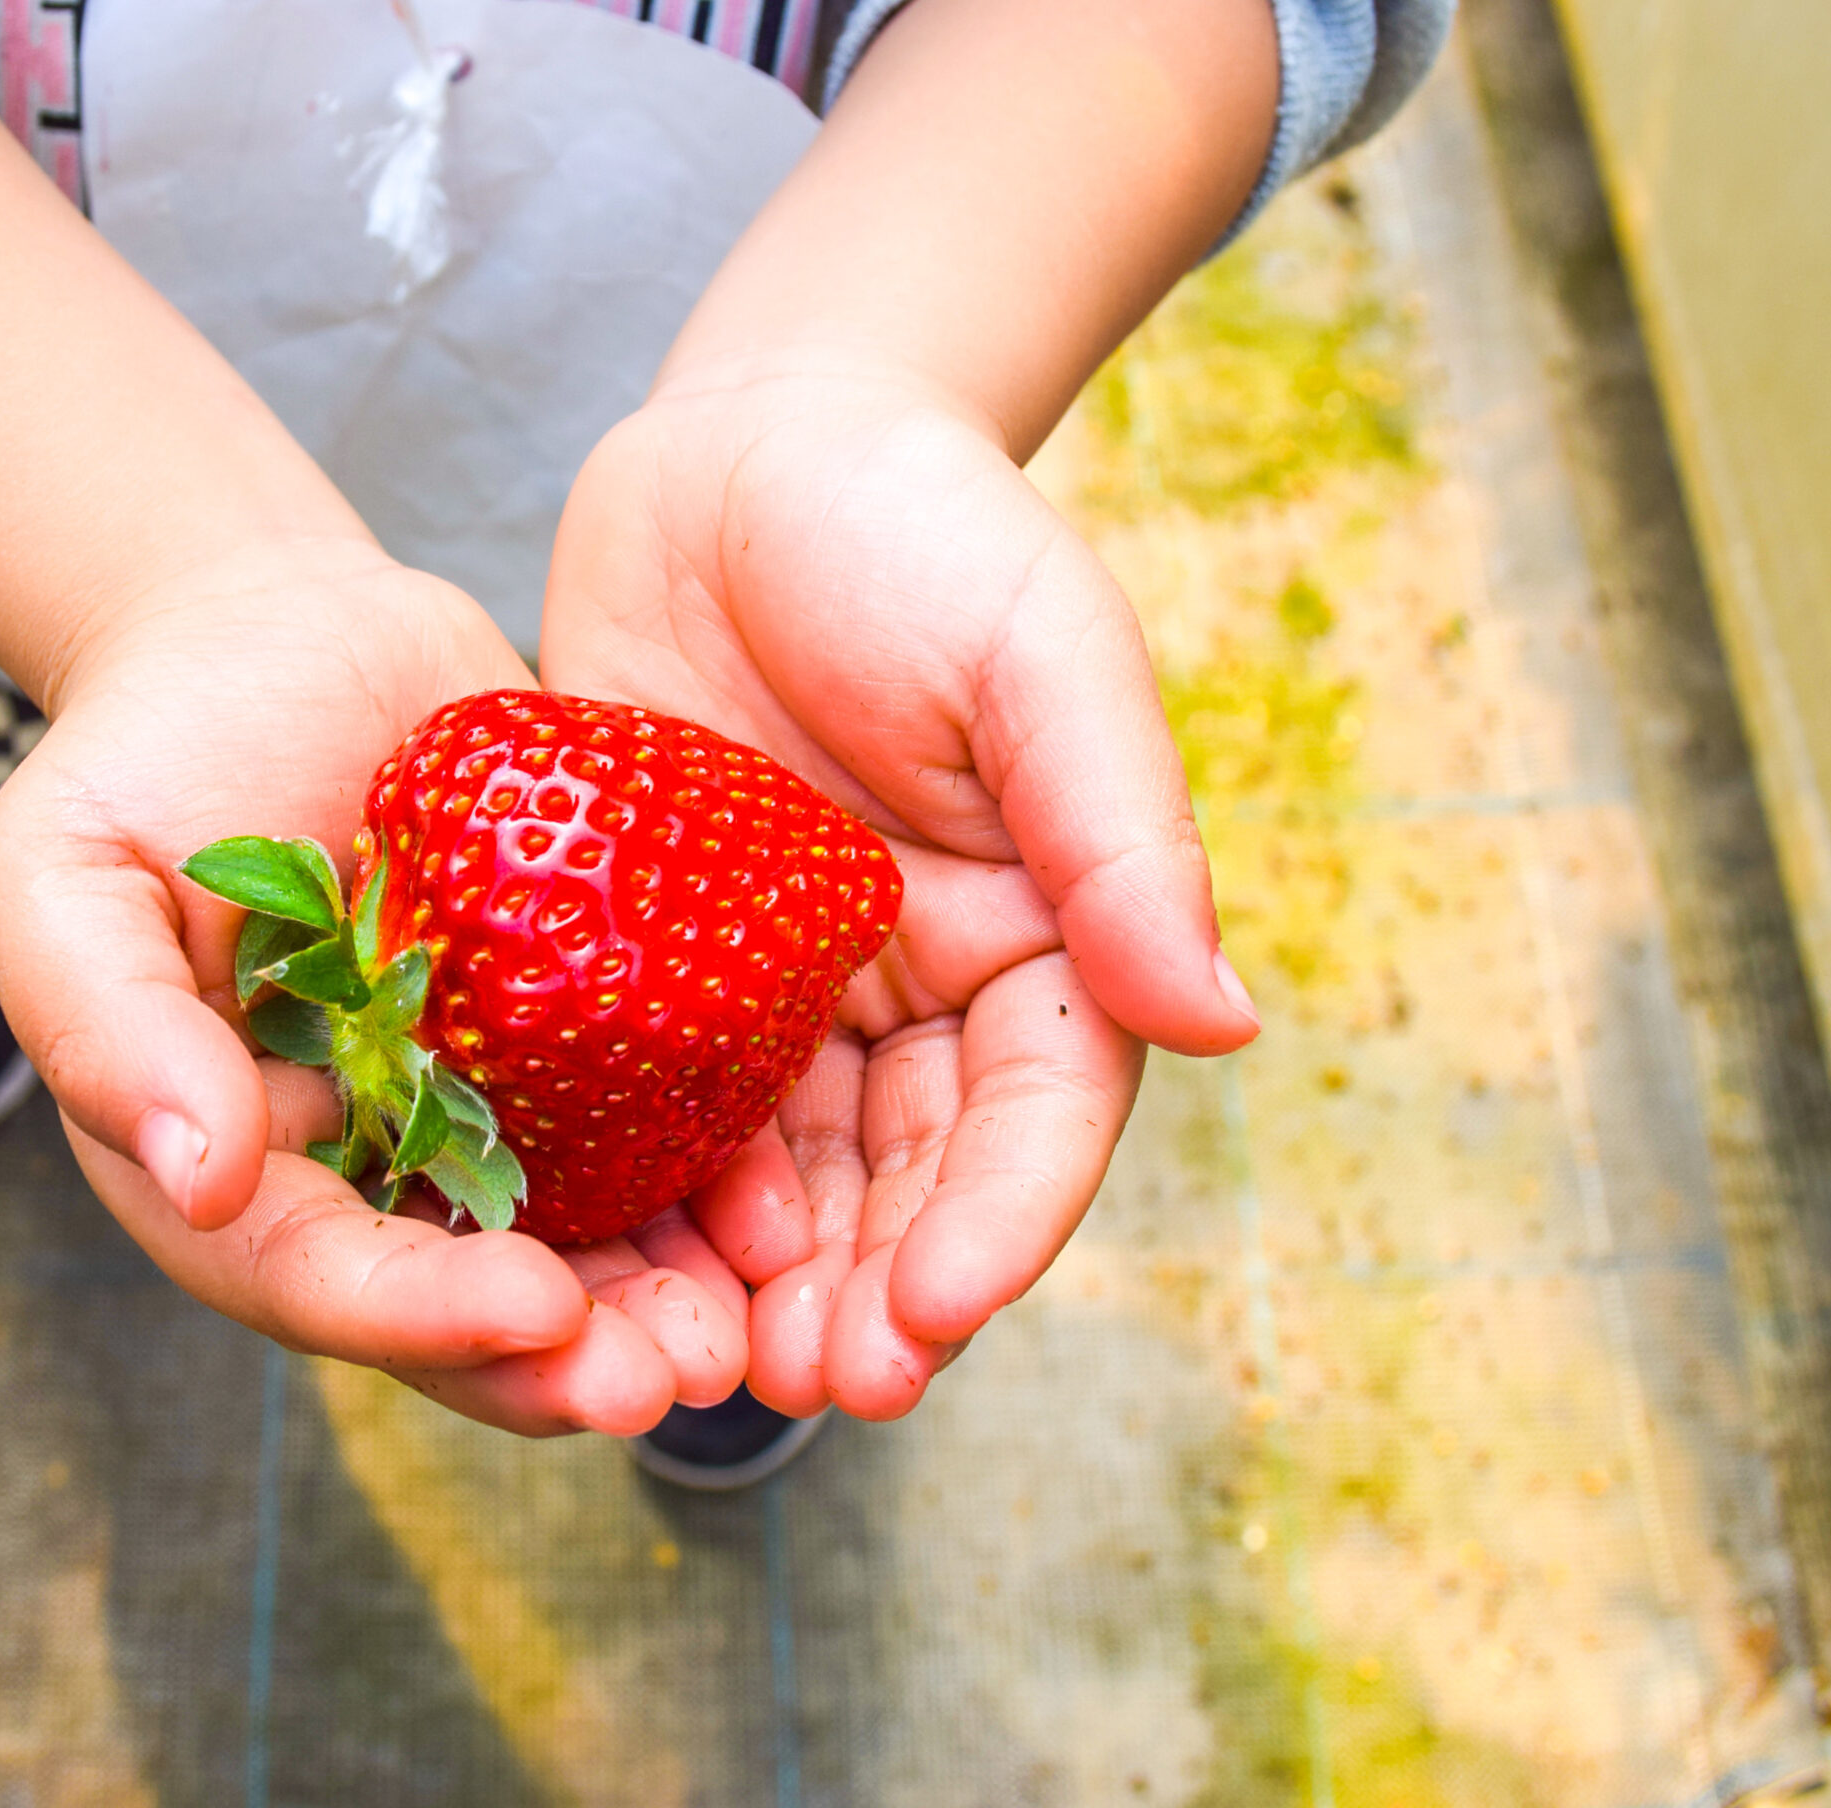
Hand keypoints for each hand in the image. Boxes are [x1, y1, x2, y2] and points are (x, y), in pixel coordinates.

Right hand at [0, 540, 791, 1434]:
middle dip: (567, 1359)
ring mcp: (482, 1107)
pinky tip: (784, 1200)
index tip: (536, 1308)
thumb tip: (202, 1179)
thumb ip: (107, 1029)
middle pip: (467, 1302)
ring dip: (663, 1301)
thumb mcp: (66, 881)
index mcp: (236, 1170)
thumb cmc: (142, 763)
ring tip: (753, 1321)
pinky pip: (653, 1124)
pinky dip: (716, 1176)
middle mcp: (369, 1167)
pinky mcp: (573, 1033)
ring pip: (580, 1242)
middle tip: (672, 1376)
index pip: (324, 1275)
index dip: (425, 1312)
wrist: (272, 642)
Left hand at [542, 363, 1257, 1419]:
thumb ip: (1121, 836)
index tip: (935, 1311)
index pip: (1038, 1113)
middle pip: (912, 1177)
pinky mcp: (658, 964)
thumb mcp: (1039, 655)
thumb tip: (1224, 1022)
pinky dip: (645, 1190)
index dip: (999, 1222)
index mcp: (1038, 931)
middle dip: (872, 1290)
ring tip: (709, 1367)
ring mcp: (784, 986)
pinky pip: (655, 1102)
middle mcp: (918, 985)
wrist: (740, 448)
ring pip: (788, 1173)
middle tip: (816, 1382)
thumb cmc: (919, 524)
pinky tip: (606, 1256)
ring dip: (761, 1279)